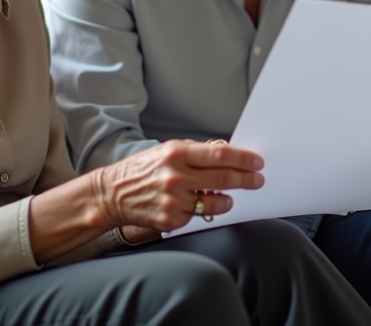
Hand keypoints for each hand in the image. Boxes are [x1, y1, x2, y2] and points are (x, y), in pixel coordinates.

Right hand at [91, 140, 263, 232]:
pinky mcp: (172, 219)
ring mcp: (174, 200)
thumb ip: (197, 152)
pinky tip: (198, 204)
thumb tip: (226, 152)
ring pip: (216, 202)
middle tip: (258, 180)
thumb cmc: (142, 169)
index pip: (219, 155)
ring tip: (229, 197)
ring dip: (228, 199)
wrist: (112, 193)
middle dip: (246, 179)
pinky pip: (198, 216)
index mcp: (176, 153)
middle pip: (223, 178)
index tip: (257, 162)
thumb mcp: (167, 150)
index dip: (243, 159)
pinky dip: (204, 210)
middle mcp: (176, 176)